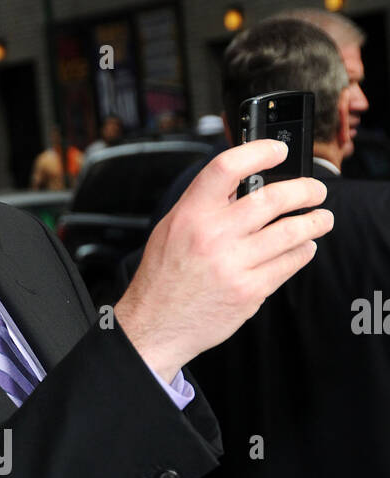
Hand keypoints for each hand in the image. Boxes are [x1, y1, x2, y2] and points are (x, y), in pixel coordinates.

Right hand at [114, 140, 333, 381]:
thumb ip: (205, 204)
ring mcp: (233, 265)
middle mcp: (213, 236)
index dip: (259, 152)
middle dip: (306, 190)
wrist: (155, 325)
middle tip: (316, 191)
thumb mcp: (172, 229)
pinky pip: (288, 264)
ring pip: (291, 232)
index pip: (228, 168)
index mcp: (191, 215)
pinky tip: (303, 248)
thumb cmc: (163, 278)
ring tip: (321, 219)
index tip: (278, 152)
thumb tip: (245, 181)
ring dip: (315, 222)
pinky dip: (302, 252)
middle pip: (273, 198)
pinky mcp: (249, 291)